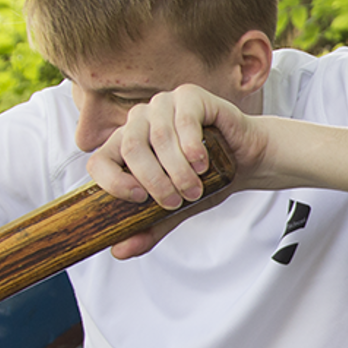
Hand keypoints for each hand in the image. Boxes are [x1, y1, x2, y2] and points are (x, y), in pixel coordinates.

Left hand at [87, 84, 272, 258]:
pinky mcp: (190, 96)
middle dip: (153, 181)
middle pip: (130, 148)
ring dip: (177, 170)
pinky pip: (183, 120)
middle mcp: (140, 120)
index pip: (99, 159)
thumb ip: (148, 226)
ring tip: (194, 188)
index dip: (114, 182)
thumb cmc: (208, 179)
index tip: (139, 200)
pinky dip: (192, 146)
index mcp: (126, 143)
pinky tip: (202, 163)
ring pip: (158, 138)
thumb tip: (118, 251)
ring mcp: (164, 104)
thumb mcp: (176, 209)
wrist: (248, 161)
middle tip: (175, 200)